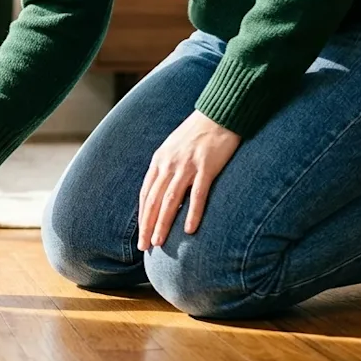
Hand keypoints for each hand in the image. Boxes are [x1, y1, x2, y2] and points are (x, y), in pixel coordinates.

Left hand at [138, 111, 240, 250]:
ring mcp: (187, 166)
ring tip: (159, 242)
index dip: (142, 216)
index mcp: (159, 160)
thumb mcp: (173, 148)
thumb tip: (160, 191)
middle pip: (153, 200)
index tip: (141, 235)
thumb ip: (165, 167)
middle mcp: (169, 164)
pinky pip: (198, 194)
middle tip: (144, 246)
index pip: (146, 194)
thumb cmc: (196, 133)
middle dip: (147, 225)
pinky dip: (193, 213)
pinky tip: (189, 230)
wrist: (219, 114)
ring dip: (163, 223)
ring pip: (170, 200)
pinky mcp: (207, 167)